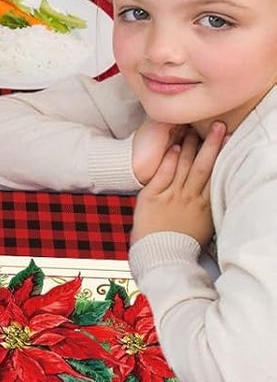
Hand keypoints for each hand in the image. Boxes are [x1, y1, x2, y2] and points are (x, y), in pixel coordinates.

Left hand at [131, 124, 224, 246]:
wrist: (160, 255)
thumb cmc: (181, 242)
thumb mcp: (203, 224)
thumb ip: (207, 205)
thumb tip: (213, 191)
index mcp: (205, 205)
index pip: (216, 174)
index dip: (223, 155)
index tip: (229, 138)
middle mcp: (191, 198)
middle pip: (203, 165)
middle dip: (212, 144)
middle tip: (219, 125)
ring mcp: (172, 196)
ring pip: (183, 166)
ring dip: (188, 146)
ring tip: (192, 129)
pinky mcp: (152, 197)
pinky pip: (163, 174)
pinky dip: (168, 160)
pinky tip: (173, 147)